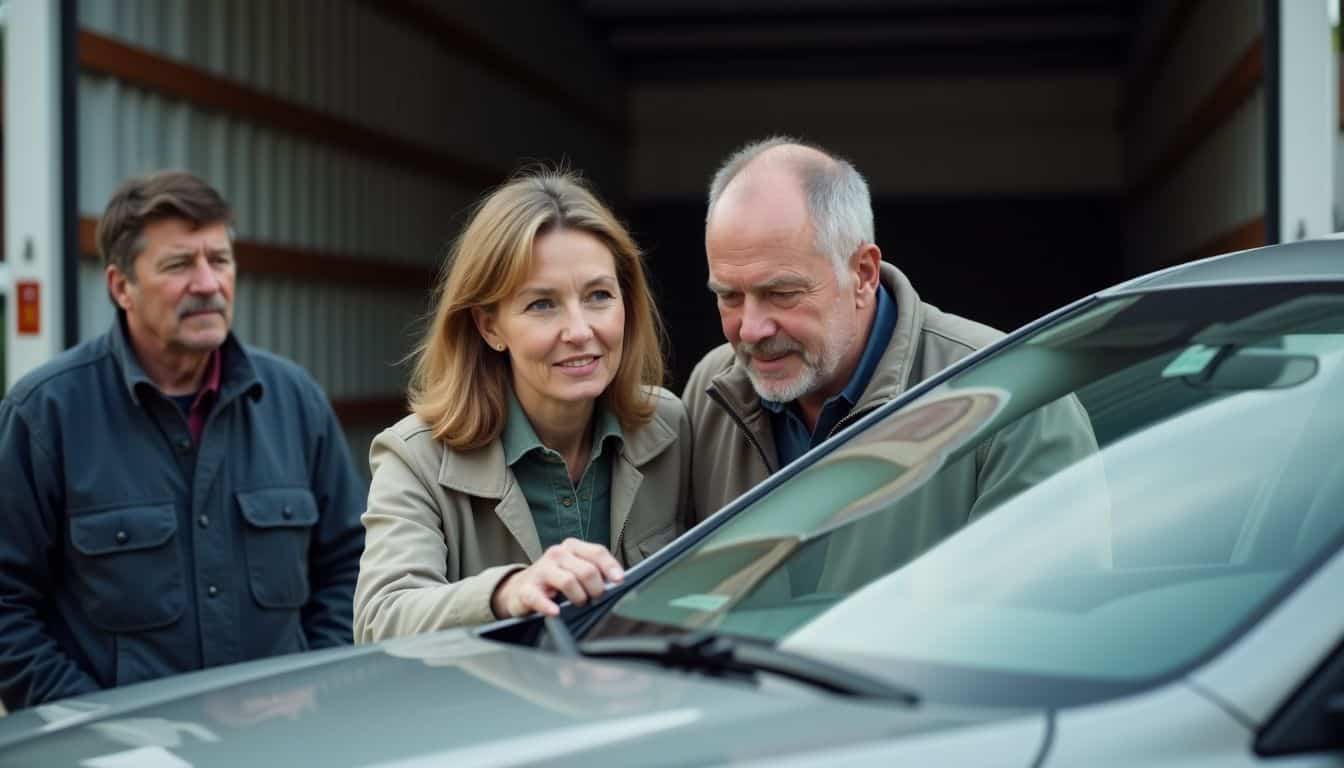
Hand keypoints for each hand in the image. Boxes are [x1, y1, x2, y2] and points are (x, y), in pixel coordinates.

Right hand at [490, 538, 624, 618]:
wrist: (520, 589)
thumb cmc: (555, 580)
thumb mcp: (575, 569)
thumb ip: (595, 571)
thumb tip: (617, 581)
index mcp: (572, 547)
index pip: (597, 552)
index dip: (611, 567)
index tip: (619, 581)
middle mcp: (557, 554)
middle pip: (586, 570)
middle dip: (596, 588)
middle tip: (595, 598)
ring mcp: (541, 570)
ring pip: (568, 581)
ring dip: (579, 597)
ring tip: (578, 604)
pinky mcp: (526, 589)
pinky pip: (539, 598)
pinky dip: (549, 606)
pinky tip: (556, 612)